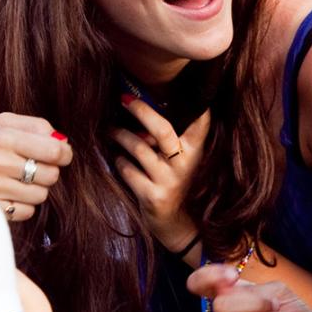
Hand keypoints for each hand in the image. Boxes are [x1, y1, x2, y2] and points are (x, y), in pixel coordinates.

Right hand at [0, 113, 71, 220]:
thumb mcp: (5, 122)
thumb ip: (37, 126)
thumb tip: (64, 143)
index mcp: (3, 137)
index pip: (53, 151)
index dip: (65, 153)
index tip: (62, 154)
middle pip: (51, 175)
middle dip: (49, 170)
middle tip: (36, 165)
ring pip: (41, 196)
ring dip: (37, 188)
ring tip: (20, 178)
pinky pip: (27, 212)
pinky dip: (25, 204)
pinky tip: (11, 192)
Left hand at [112, 98, 209, 252]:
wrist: (177, 225)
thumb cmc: (175, 184)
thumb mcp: (182, 161)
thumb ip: (169, 140)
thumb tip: (141, 107)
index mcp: (195, 152)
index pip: (200, 122)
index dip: (197, 104)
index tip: (189, 86)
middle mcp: (185, 164)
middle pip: (162, 129)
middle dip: (141, 110)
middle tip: (123, 99)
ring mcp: (169, 181)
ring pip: (139, 148)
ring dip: (120, 135)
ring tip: (110, 130)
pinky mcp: (153, 196)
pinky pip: (128, 170)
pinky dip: (119, 162)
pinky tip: (117, 159)